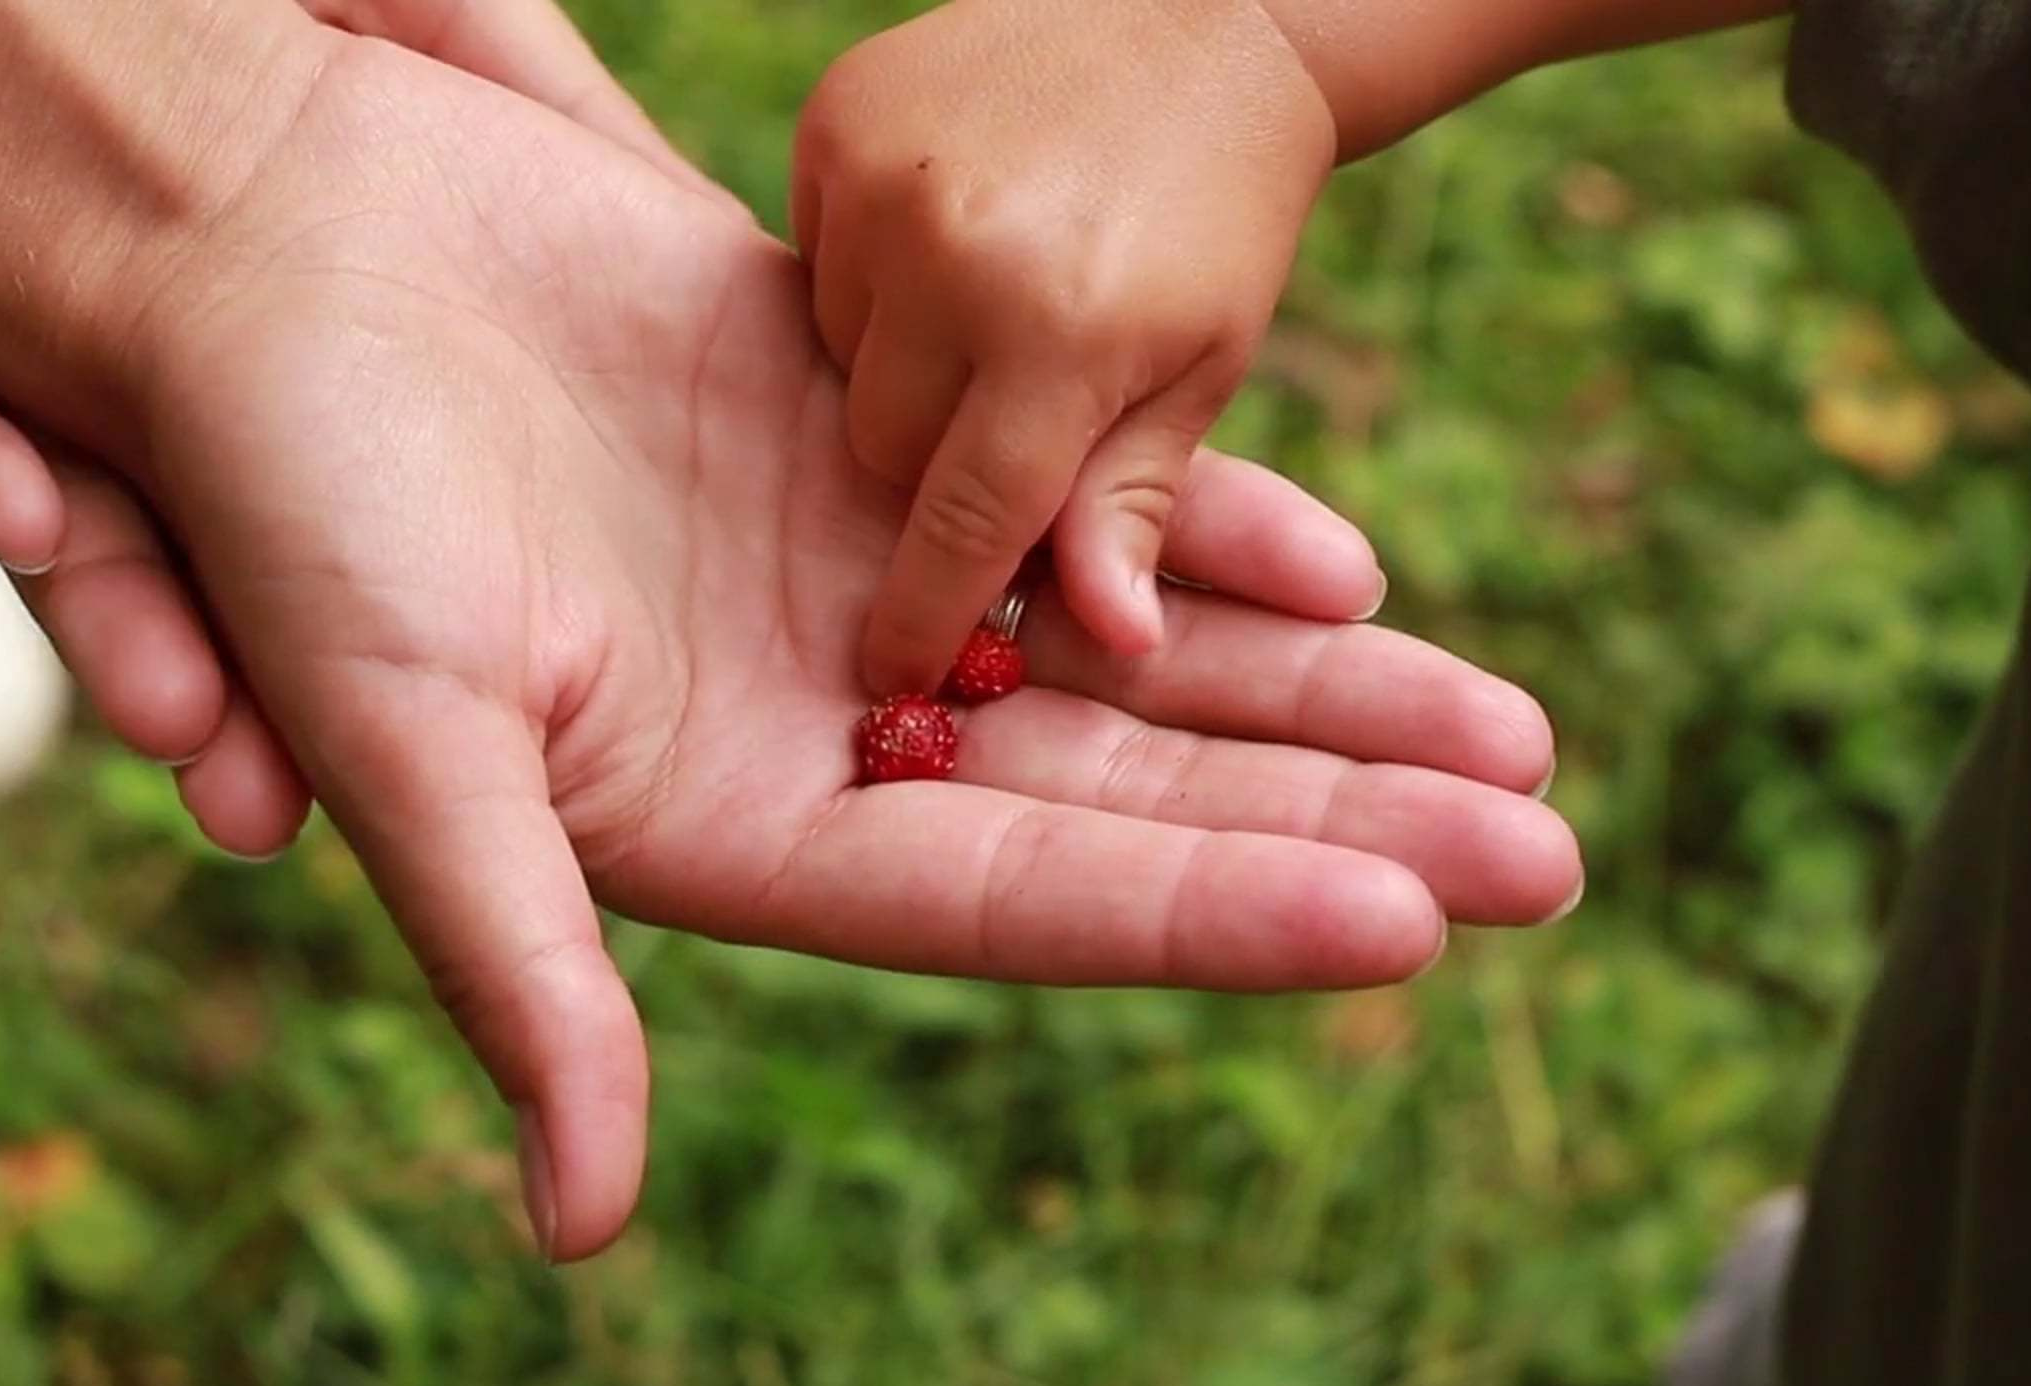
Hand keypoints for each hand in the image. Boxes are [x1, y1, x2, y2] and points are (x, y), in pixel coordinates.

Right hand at [0, 34, 1576, 1259]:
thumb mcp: (404, 740)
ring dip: (1314, 689)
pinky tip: (1344, 557)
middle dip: (1325, 813)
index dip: (1206, 912)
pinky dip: (1197, 522)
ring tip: (1513, 728)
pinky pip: (1068, 490)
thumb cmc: (292, 494)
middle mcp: (815, 718)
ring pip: (1124, 654)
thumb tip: (580, 1223)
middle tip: (1545, 848)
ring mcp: (852, 575)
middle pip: (1114, 796)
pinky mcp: (865, 435)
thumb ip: (520, 967)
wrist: (260, 245)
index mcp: (729, 820)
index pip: (1012, 901)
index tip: (1408, 925)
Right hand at [792, 0, 1338, 691]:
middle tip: (1005, 404)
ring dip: (898, 359)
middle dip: (934, 456)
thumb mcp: (1201, 364)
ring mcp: (881, 177)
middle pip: (884, 448)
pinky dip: (868, 270)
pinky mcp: (836, 118)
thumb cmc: (1216, 217)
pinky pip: (815, 257)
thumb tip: (1114, 644)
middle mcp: (956, 256)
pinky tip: (944, 235)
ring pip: (840, 357)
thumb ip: (1135, 503)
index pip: (964, 522)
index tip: (890, 673)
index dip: (924, 611)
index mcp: (1064, 334)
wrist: (1199, 13)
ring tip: (984, 300)